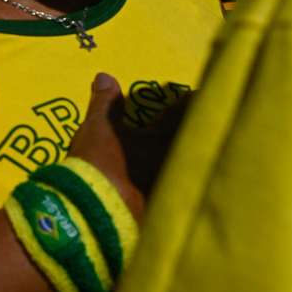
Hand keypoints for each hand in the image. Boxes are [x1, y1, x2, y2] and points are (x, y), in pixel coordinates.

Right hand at [67, 74, 193, 219]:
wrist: (94, 215)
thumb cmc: (99, 164)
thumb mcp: (98, 129)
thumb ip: (105, 103)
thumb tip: (105, 76)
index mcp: (165, 139)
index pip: (187, 113)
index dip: (194, 101)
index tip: (198, 95)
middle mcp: (177, 164)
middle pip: (198, 144)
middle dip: (197, 133)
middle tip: (198, 125)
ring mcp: (172, 190)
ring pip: (189, 173)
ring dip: (188, 163)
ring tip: (185, 159)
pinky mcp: (163, 214)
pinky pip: (177, 197)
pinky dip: (177, 191)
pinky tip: (171, 192)